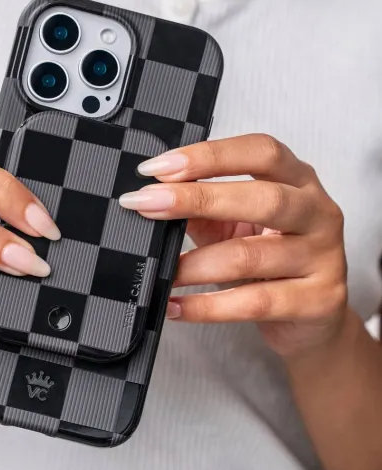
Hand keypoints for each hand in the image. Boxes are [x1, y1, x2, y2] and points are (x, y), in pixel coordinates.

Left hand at [120, 134, 347, 356]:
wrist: (313, 317)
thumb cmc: (268, 260)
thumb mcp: (234, 226)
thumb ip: (201, 210)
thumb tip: (151, 198)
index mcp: (298, 180)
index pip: (259, 152)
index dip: (208, 156)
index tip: (156, 169)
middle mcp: (318, 212)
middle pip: (262, 198)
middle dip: (196, 199)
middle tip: (146, 205)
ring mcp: (323, 257)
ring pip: (250, 255)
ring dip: (194, 264)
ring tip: (161, 271)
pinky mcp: (318, 301)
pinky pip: (253, 303)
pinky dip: (206, 307)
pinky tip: (176, 307)